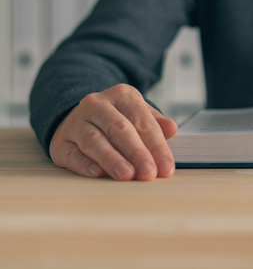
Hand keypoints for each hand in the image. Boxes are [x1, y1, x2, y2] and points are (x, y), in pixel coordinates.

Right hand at [49, 84, 177, 180]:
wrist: (77, 118)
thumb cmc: (116, 119)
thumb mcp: (138, 114)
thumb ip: (155, 123)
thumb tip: (172, 129)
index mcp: (122, 95)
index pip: (143, 122)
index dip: (157, 146)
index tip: (166, 167)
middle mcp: (97, 105)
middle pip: (120, 130)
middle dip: (137, 153)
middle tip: (149, 173)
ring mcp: (76, 122)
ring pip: (95, 141)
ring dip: (112, 159)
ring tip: (127, 175)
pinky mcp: (61, 142)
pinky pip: (73, 154)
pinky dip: (85, 165)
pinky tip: (98, 173)